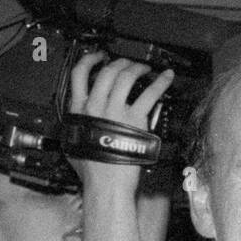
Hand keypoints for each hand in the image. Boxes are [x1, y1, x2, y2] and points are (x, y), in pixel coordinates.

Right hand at [66, 52, 173, 195]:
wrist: (106, 183)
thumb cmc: (92, 171)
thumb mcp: (74, 144)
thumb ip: (76, 129)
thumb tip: (76, 128)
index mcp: (78, 109)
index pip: (79, 74)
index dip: (90, 60)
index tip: (99, 57)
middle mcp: (96, 104)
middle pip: (107, 72)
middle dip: (119, 63)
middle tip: (127, 63)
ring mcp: (116, 110)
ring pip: (126, 77)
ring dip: (137, 68)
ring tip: (144, 68)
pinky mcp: (135, 118)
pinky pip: (150, 94)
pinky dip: (160, 83)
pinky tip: (166, 78)